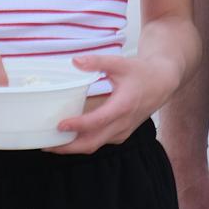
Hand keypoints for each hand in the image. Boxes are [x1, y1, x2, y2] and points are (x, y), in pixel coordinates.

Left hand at [52, 50, 187, 154]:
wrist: (163, 82)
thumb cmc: (142, 72)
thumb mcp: (120, 63)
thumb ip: (98, 61)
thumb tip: (75, 61)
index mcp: (123, 106)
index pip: (97, 122)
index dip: (77, 125)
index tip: (59, 125)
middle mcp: (123, 124)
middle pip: (92, 143)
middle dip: (67, 147)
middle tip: (45, 145)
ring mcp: (122, 131)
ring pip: (94, 145)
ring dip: (73, 147)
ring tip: (50, 144)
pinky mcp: (120, 133)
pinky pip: (99, 142)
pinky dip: (83, 142)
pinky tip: (68, 137)